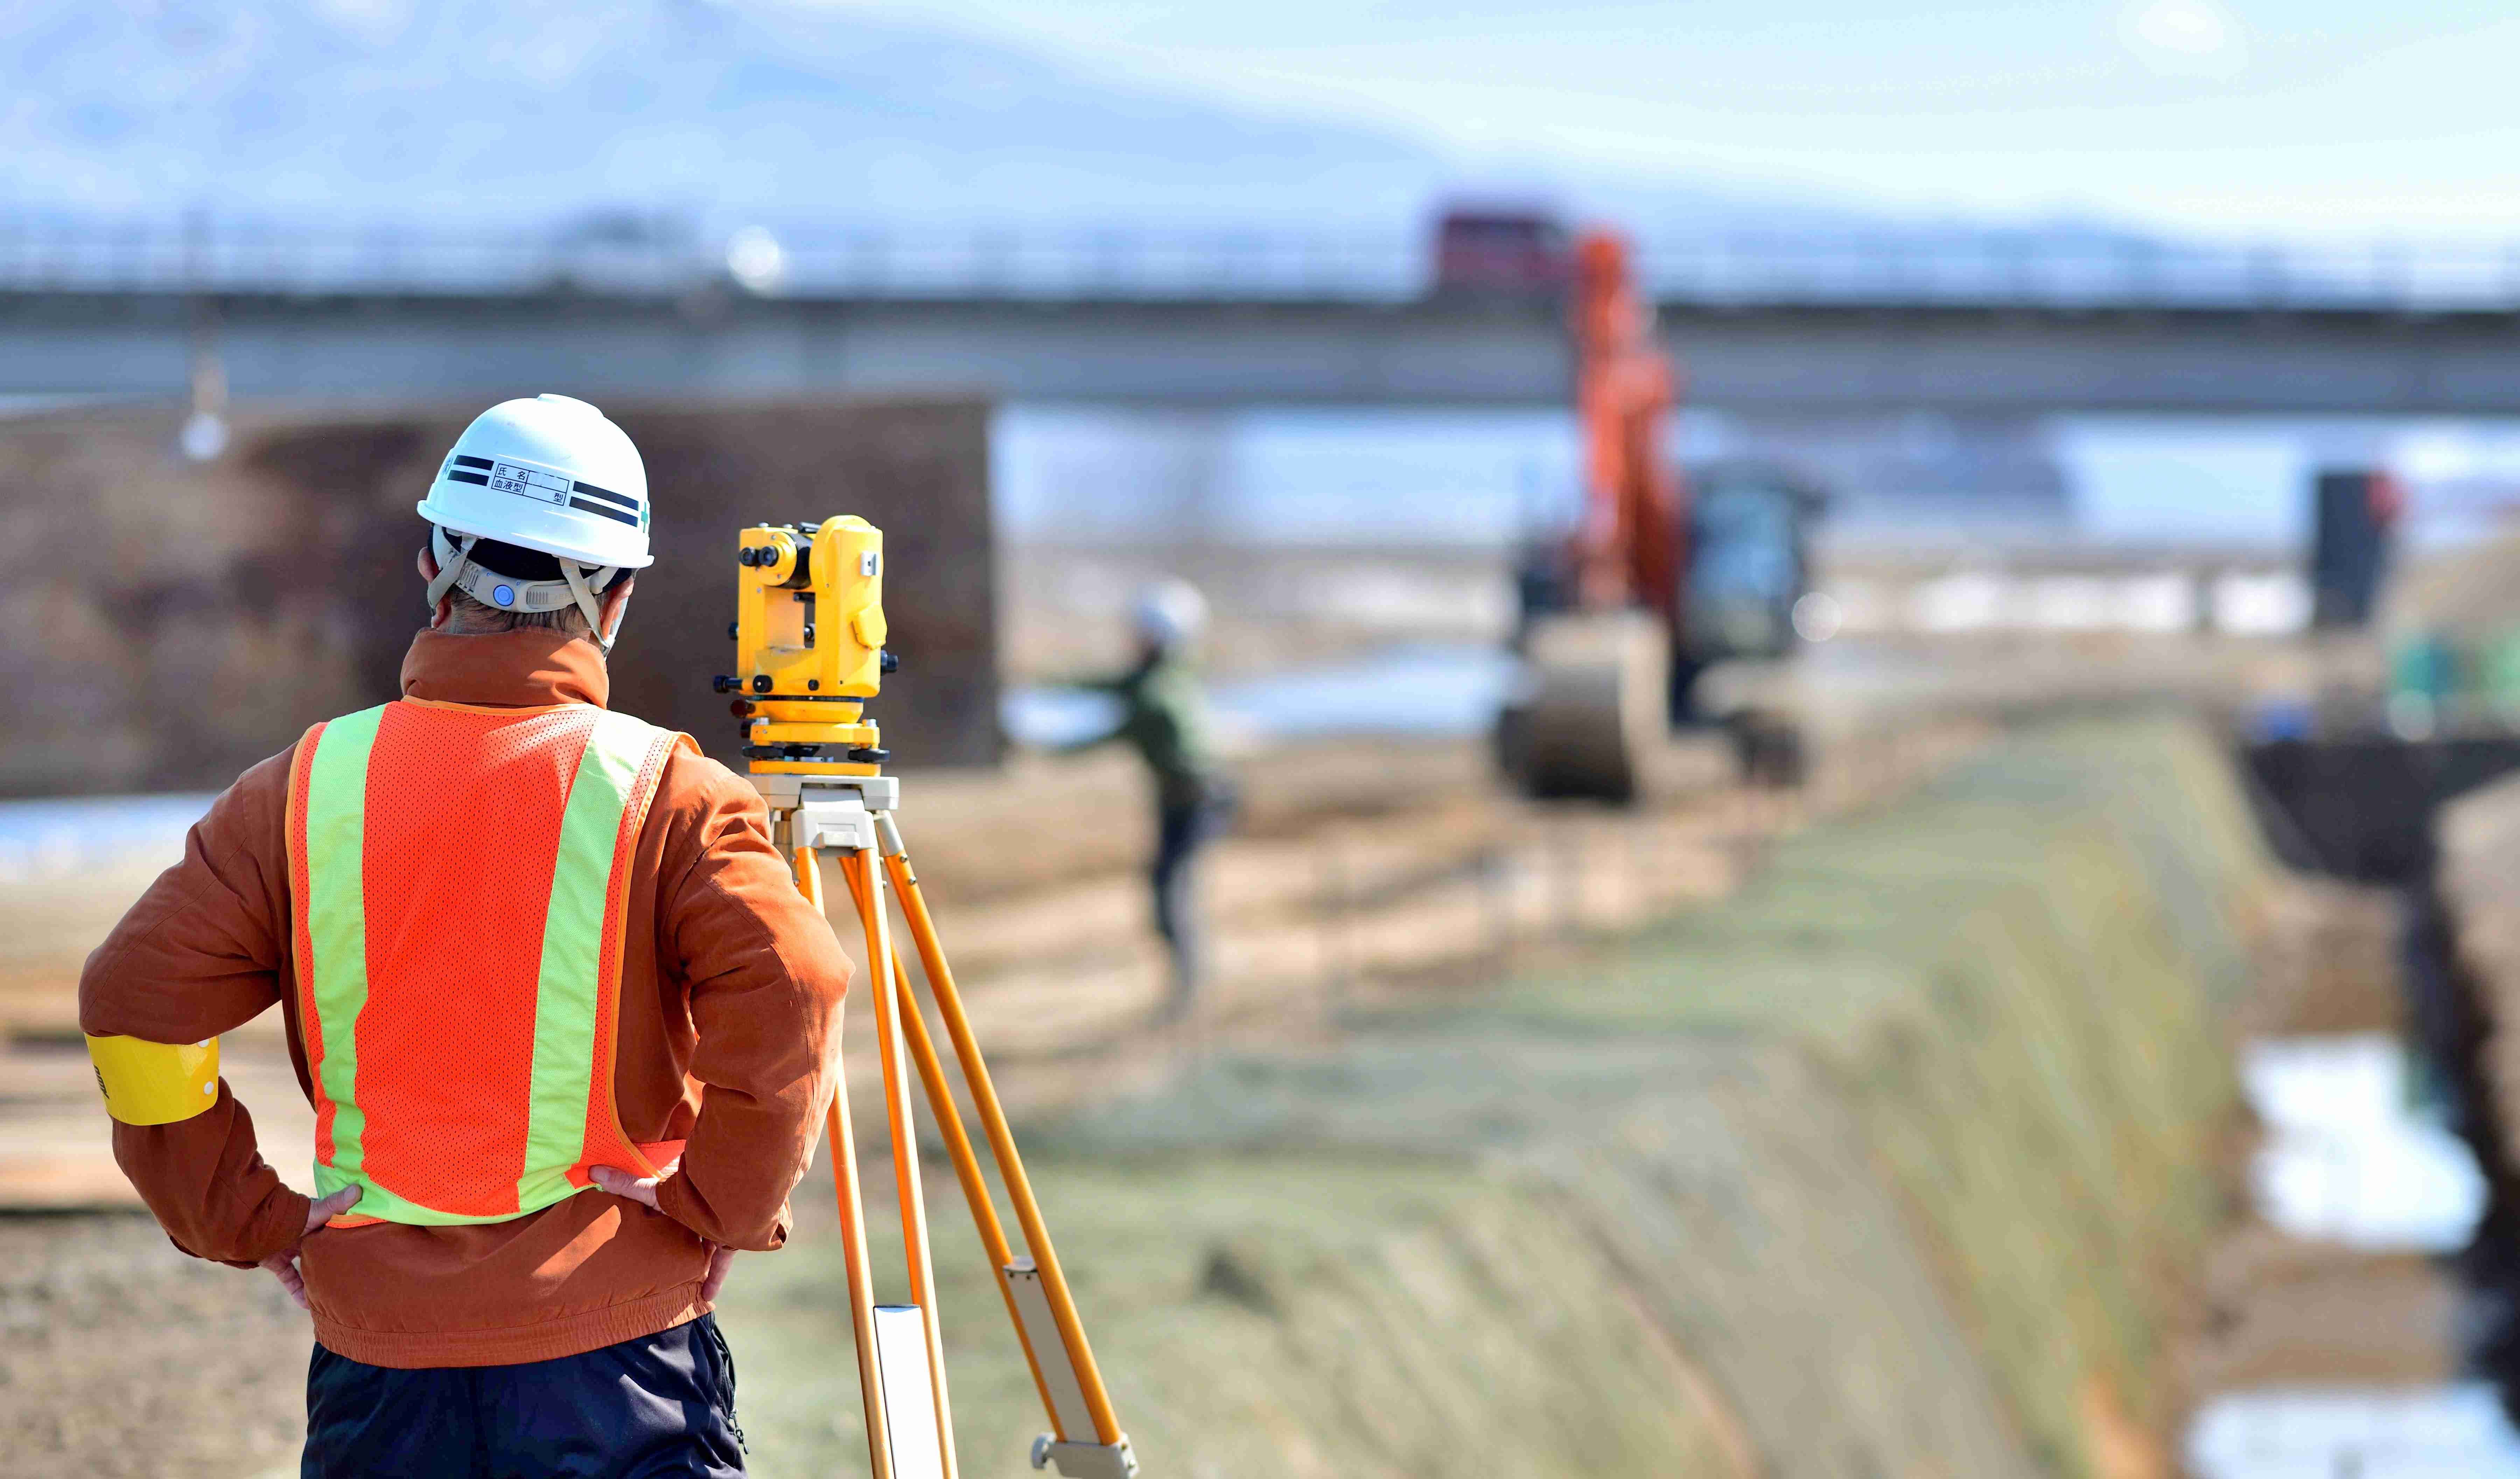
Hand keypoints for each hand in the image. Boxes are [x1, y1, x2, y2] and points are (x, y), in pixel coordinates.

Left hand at [261, 1184, 360, 1309]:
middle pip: (322, 1250)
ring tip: (332, 1293)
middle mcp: (305, 1235)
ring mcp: (290, 1249)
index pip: (336, 1229)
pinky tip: (306, 1305)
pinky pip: (290, 1279)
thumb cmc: (287, 1216)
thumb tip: (359, 1188)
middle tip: (351, 1276)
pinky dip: (297, 1291)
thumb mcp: (314, 1211)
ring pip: (307, 1266)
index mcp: (316, 1221)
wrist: (250, 1226)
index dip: (349, 1236)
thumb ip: (335, 1204)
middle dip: (334, 1261)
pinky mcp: (277, 1263)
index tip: (364, 1247)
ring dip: (316, 1278)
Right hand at [591, 1166, 735, 1303]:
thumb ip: (626, 1185)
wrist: (734, 1195)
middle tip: (672, 1248)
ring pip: (710, 1240)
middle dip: (687, 1231)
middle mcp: (703, 1208)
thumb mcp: (653, 1191)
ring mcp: (721, 1224)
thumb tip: (594, 1171)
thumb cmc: (690, 1191)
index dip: (664, 1202)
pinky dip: (714, 1278)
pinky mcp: (730, 1240)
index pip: (672, 1198)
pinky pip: (721, 1262)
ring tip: (688, 1272)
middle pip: (693, 1222)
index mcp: (684, 1195)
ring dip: (701, 1255)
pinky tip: (706, 1296)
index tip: (656, 1214)